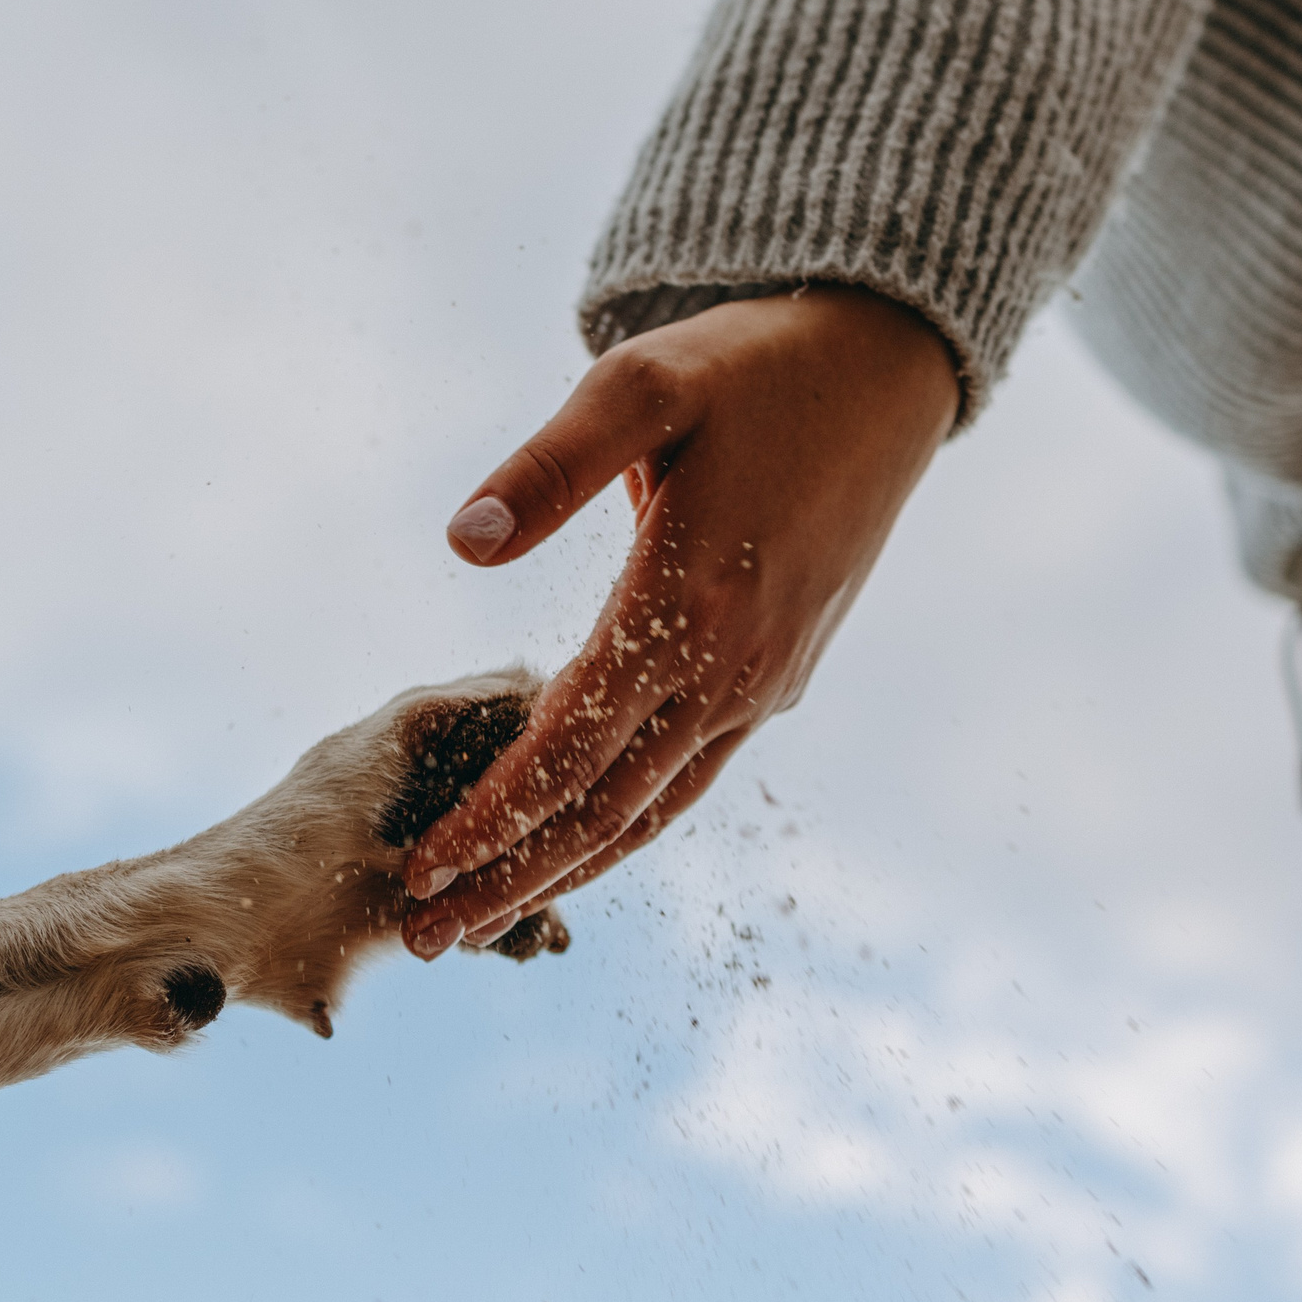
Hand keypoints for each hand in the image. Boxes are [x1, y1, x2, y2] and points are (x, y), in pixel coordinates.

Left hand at [401, 285, 957, 955]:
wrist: (881, 370)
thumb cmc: (748, 366)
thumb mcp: (641, 383)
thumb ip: (549, 464)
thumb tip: (462, 542)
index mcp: (691, 604)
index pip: (571, 747)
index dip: (493, 817)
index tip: (419, 867)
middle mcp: (735, 668)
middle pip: (604, 809)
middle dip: (511, 878)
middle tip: (424, 936)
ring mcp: (763, 683)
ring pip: (652, 811)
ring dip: (564, 874)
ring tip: (478, 920)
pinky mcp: (776, 680)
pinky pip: (687, 780)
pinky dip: (622, 828)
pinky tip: (570, 853)